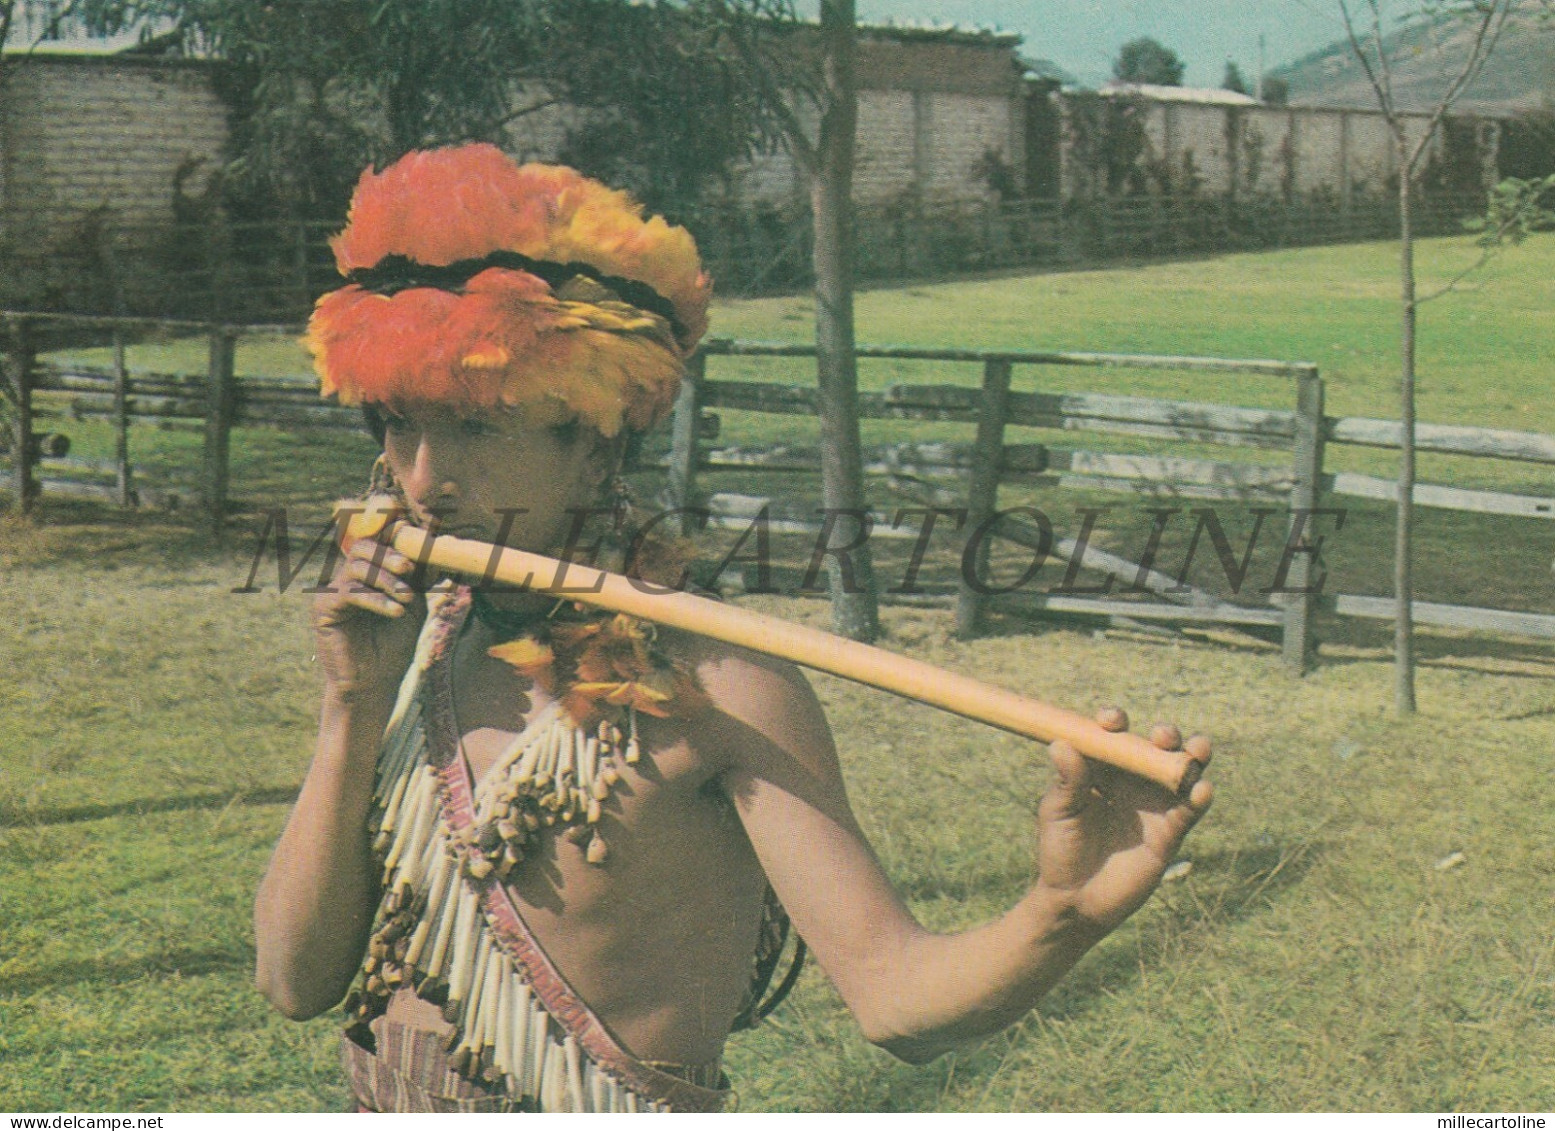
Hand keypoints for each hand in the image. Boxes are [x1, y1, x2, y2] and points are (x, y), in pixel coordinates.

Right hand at [311, 534, 425, 701]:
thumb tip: (441, 552)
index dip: (395, 535)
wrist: (374, 682)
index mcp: (370, 573)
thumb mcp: (414, 606)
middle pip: (363, 546)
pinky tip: (395, 612)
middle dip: (388, 553)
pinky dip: (376, 599)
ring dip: (385, 579)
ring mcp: (334, 590)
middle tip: (408, 567)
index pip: (378, 542)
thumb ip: (420, 580)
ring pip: (357, 567)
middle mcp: (349, 577)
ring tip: (407, 598)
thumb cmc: (394, 644)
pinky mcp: (324, 608)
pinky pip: (349, 593)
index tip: (419, 538)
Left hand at [1034, 709, 1212, 933]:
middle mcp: (1132, 780)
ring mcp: (1153, 803)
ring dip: (1193, 757)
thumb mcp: (1059, 812)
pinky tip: (1201, 790)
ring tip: (1197, 750)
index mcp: (1102, 768)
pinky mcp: (1170, 830)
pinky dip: (1199, 796)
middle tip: (1163, 736)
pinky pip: (1190, 809)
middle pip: (1155, 746)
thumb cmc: (1061, 850)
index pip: (1113, 735)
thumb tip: (1060, 743)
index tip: (1110, 721)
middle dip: (1165, 734)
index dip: (1115, 721)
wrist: (1077, 898)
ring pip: (1180, 772)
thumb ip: (1067, 781)